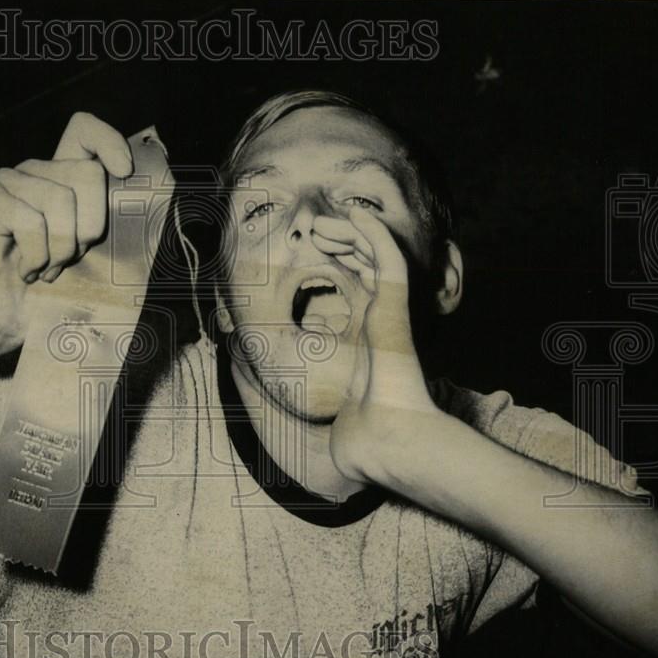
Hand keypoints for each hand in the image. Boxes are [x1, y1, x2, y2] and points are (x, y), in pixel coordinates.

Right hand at [0, 112, 132, 359]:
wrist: (1, 320)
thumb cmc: (49, 291)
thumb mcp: (91, 257)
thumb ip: (107, 225)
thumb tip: (146, 206)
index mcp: (62, 178)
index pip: (83, 131)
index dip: (108, 142)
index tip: (123, 173)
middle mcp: (35, 171)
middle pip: (87, 173)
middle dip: (90, 227)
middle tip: (69, 259)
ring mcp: (8, 181)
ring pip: (60, 199)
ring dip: (60, 249)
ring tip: (46, 269)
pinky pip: (29, 219)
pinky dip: (35, 256)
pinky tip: (25, 271)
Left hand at [312, 208, 441, 485]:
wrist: (386, 442)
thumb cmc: (358, 437)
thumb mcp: (322, 405)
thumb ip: (305, 393)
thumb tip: (262, 389)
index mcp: (369, 339)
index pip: (360, 289)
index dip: (342, 265)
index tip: (315, 251)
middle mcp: (381, 322)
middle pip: (367, 268)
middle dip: (342, 245)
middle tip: (316, 230)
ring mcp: (391, 312)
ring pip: (376, 256)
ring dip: (350, 233)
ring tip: (321, 223)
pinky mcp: (396, 306)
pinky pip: (389, 257)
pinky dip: (373, 232)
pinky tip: (354, 214)